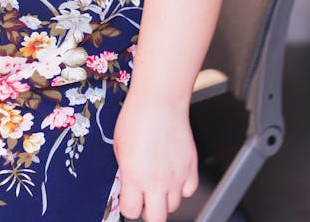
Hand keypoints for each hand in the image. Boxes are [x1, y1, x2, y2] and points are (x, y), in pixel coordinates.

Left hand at [113, 91, 198, 221]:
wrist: (160, 99)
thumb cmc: (137, 116)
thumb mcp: (119, 145)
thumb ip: (125, 170)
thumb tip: (128, 184)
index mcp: (134, 176)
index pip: (131, 211)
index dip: (129, 206)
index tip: (129, 198)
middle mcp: (156, 181)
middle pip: (156, 219)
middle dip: (149, 211)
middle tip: (144, 198)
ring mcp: (176, 176)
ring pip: (174, 206)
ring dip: (165, 198)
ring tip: (158, 180)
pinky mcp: (190, 167)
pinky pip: (189, 190)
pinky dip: (182, 186)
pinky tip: (173, 172)